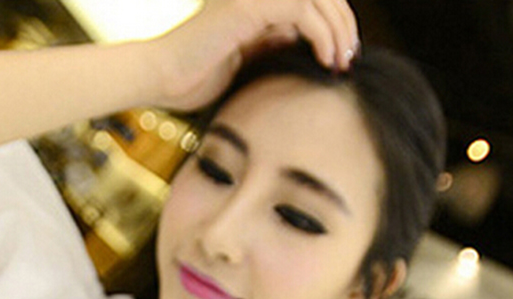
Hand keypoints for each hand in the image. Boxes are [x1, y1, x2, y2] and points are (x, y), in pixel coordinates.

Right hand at [145, 0, 360, 111]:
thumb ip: (274, 43)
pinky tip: (326, 59)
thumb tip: (306, 43)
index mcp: (258, 0)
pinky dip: (323, 35)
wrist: (164, 77)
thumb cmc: (196, 76)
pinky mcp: (253, 5)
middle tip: (349, 59)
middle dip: (344, 25)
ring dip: (338, 31)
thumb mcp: (248, 59)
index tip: (343, 56)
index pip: (313, 0)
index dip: (335, 22)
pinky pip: (305, 11)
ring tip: (341, 62)